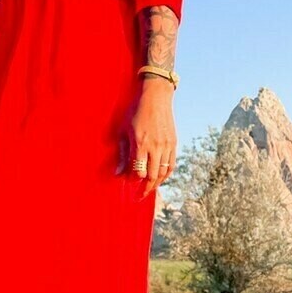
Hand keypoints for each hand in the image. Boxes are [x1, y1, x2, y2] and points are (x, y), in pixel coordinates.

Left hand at [116, 79, 175, 198]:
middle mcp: (155, 146)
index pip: (137, 172)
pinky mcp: (173, 143)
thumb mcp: (123, 129)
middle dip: (144, 189)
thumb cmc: (134, 110)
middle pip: (151, 176)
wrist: (155, 96)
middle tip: (138, 197)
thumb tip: (118, 173)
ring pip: (163, 172)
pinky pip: (171, 164)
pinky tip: (159, 178)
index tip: (127, 186)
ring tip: (148, 190)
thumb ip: (122, 153)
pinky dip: (165, 174)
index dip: (132, 181)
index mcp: (140, 143)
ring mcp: (166, 145)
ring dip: (156, 184)